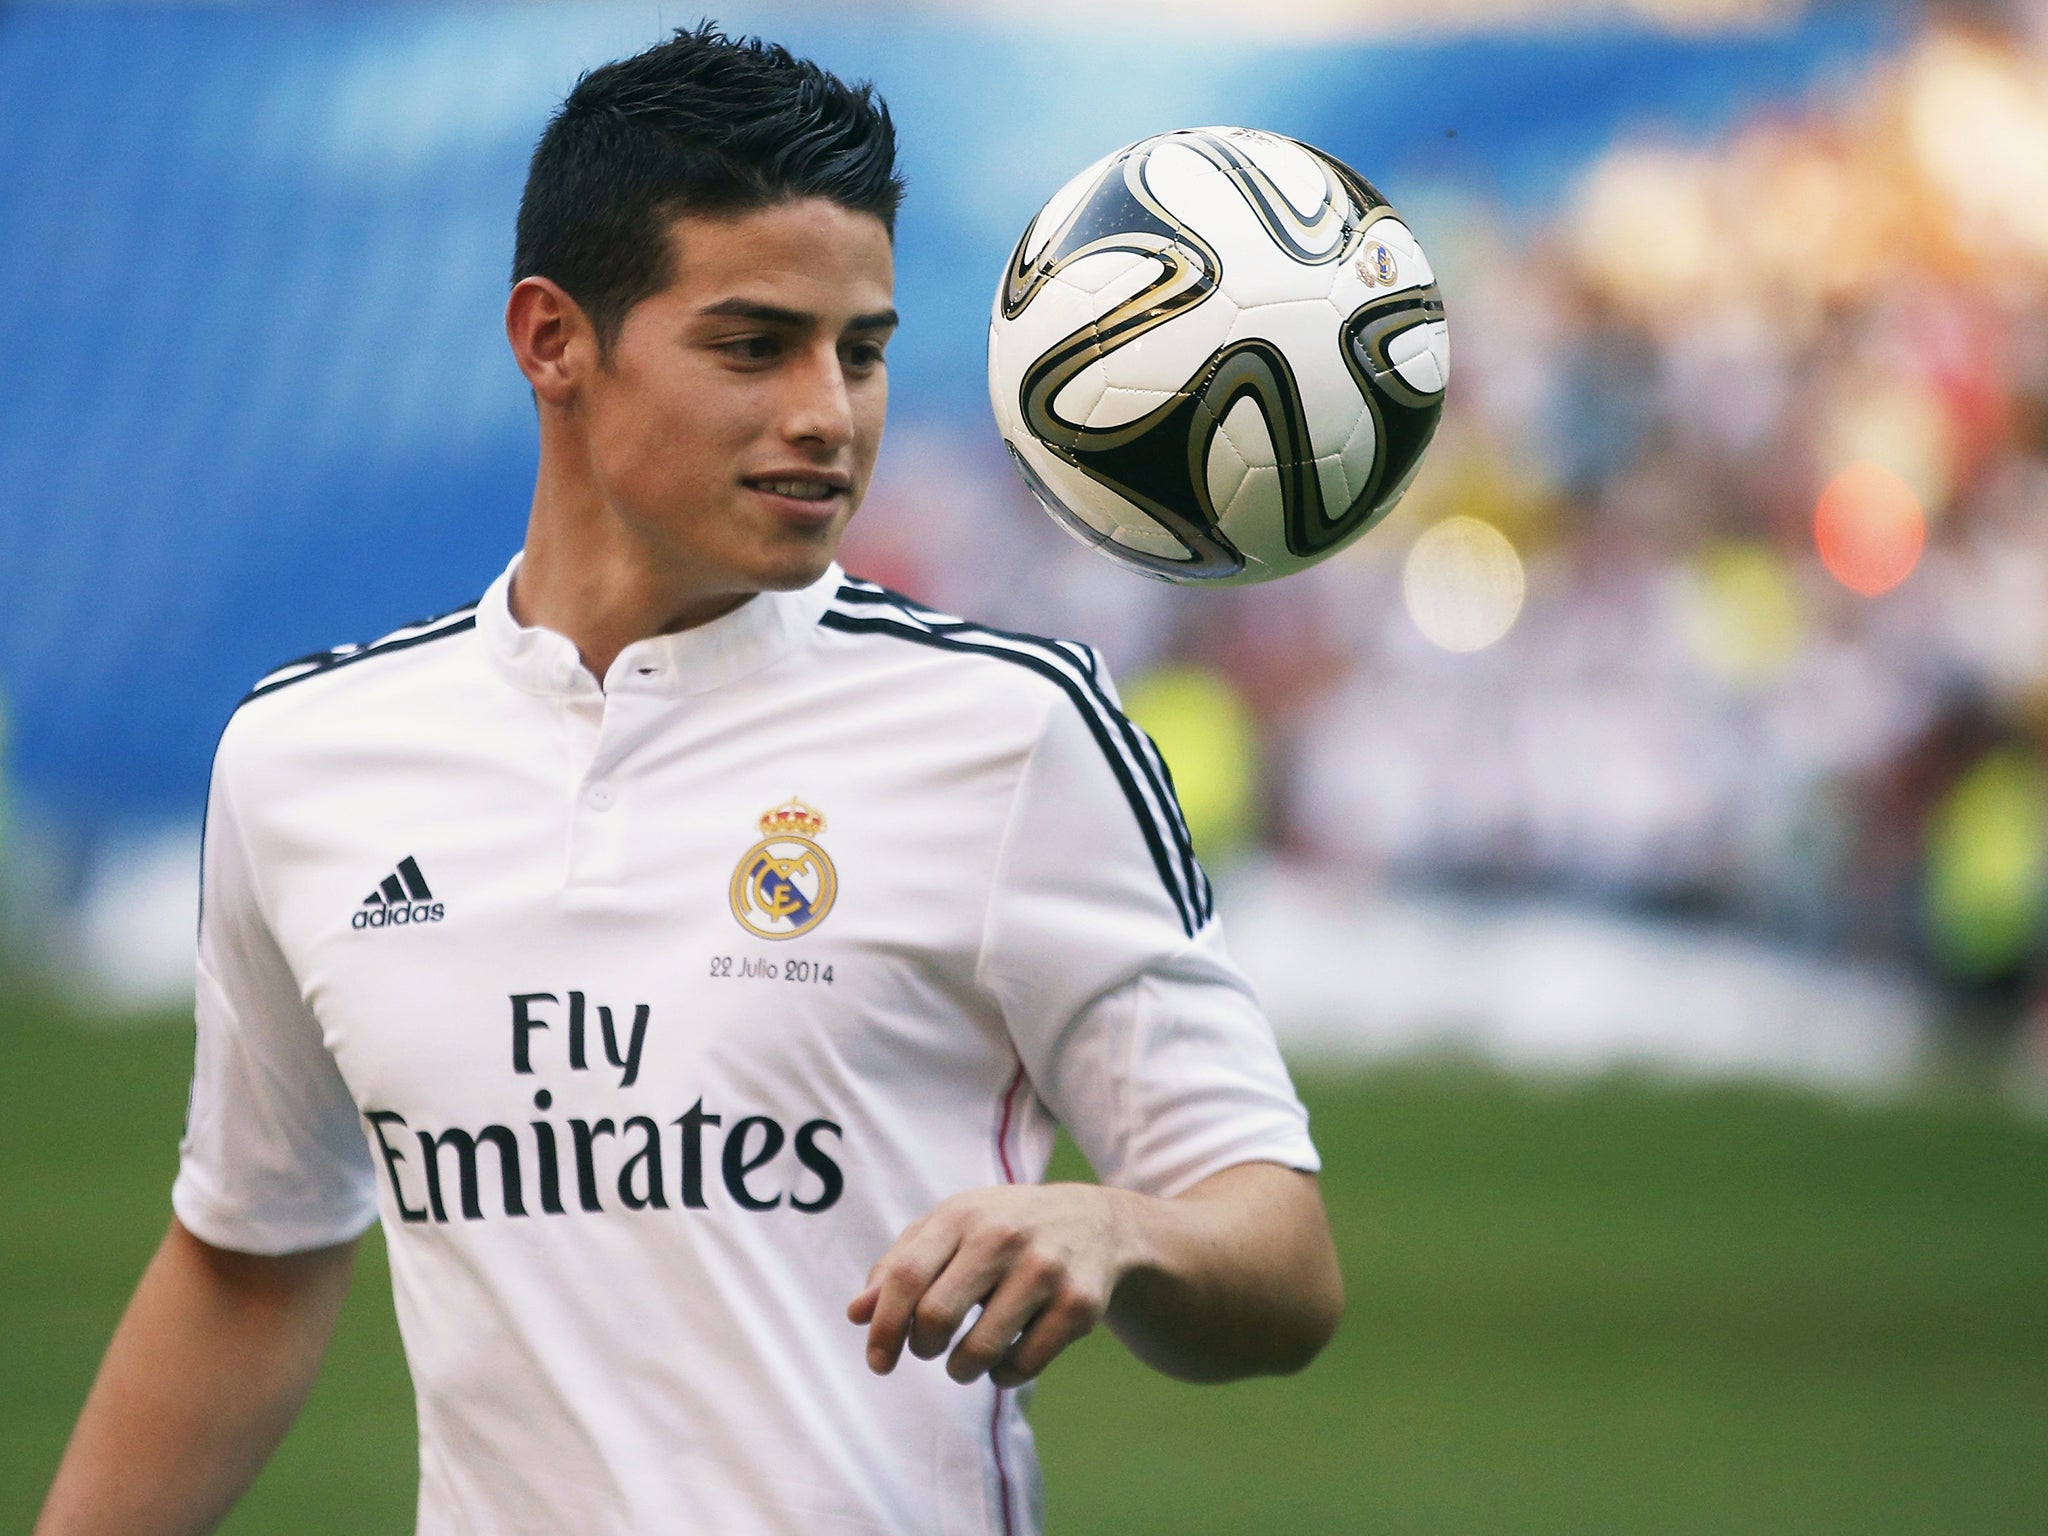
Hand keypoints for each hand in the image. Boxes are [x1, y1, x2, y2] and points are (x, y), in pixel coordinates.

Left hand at [847, 1183, 1132, 1387]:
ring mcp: (1044, 1270)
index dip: (884, 1326)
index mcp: (962, 1215)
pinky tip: (1005, 1361)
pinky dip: (1004, 1376)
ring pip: (981, 1351)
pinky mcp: (1079, 1304)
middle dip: (923, 1347)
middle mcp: (1003, 1237)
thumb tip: (857, 1314)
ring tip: (964, 1361)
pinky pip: (1024, 1365)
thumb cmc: (1002, 1228)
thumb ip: (899, 1265)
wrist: (1096, 1222)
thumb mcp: (951, 1228)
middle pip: (937, 1316)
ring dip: (961, 1369)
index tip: (879, 1362)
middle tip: (930, 1348)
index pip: (905, 1276)